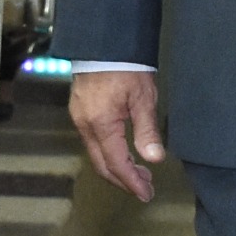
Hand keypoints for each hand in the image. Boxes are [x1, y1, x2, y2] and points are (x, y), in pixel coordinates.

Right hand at [69, 69, 164, 202]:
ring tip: (139, 173)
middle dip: (123, 180)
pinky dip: (108, 154)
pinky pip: (92, 142)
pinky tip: (123, 152)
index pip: (116, 163)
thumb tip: (154, 158)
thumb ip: (147, 130)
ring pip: (96, 154)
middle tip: (145, 188)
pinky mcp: (80, 111)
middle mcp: (85, 125)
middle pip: (102, 164)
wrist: (103, 42)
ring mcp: (80, 118)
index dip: (131, 182)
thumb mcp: (143, 98)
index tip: (146, 194)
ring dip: (116, 168)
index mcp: (101, 124)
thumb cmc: (125, 66)